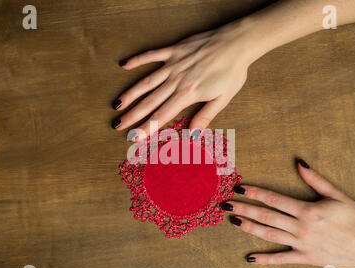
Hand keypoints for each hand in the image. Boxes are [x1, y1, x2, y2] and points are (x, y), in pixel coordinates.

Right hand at [112, 18, 259, 139]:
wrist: (237, 43)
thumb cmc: (233, 72)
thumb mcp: (223, 99)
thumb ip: (205, 116)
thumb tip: (193, 136)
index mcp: (188, 94)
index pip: (163, 115)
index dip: (147, 128)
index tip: (134, 138)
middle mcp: (176, 80)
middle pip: (150, 101)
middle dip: (132, 115)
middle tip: (117, 125)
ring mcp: (173, 64)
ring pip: (146, 82)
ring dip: (130, 94)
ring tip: (117, 105)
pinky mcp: (174, 50)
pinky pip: (152, 55)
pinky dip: (138, 60)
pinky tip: (124, 66)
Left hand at [222, 159, 354, 267]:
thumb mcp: (337, 195)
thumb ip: (316, 180)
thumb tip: (299, 163)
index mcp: (307, 211)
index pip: (274, 199)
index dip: (255, 192)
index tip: (240, 187)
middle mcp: (301, 228)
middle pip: (266, 217)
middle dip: (244, 209)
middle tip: (226, 205)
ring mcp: (301, 244)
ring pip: (269, 235)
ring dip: (249, 229)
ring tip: (233, 222)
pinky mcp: (305, 257)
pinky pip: (281, 259)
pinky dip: (265, 260)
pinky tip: (250, 258)